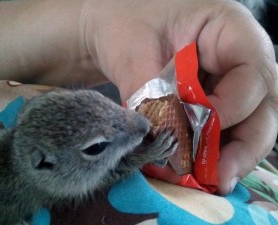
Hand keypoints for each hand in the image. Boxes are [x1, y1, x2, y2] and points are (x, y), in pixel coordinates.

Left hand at [83, 0, 277, 193]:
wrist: (116, 28)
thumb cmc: (125, 24)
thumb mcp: (132, 51)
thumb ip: (149, 94)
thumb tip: (162, 139)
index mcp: (227, 28)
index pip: (253, 71)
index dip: (235, 105)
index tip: (203, 126)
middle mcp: (237, 57)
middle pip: (262, 105)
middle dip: (243, 145)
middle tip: (218, 177)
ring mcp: (227, 81)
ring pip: (247, 123)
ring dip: (230, 156)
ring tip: (209, 181)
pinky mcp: (212, 100)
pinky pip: (223, 130)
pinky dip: (212, 153)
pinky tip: (197, 170)